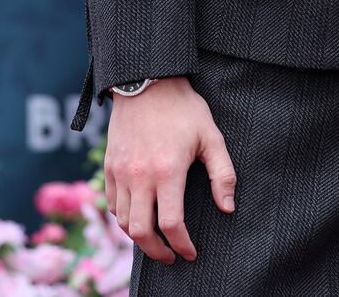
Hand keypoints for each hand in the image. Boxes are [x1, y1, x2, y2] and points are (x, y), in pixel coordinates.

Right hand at [104, 77, 236, 265]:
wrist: (147, 80)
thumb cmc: (183, 108)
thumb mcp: (211, 136)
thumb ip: (222, 173)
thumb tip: (227, 207)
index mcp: (167, 171)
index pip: (171, 224)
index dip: (182, 245)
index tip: (190, 252)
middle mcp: (140, 176)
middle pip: (141, 232)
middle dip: (157, 252)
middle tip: (171, 256)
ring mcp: (122, 172)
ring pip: (124, 222)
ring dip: (139, 238)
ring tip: (156, 240)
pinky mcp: (110, 165)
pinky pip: (113, 204)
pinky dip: (124, 218)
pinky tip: (138, 216)